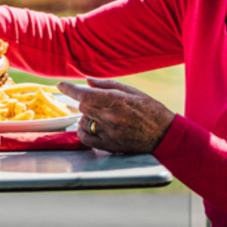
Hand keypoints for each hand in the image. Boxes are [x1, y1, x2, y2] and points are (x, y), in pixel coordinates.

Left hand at [57, 78, 175, 153]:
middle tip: (97, 102)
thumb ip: (107, 85)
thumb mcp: (131, 91)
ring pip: (83, 120)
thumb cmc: (150, 110)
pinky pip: (86, 138)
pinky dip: (83, 131)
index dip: (69, 89)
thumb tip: (87, 80)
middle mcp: (110, 117)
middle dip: (85, 102)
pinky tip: (90, 127)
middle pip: (83, 106)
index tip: (60, 85)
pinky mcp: (109, 145)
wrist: (165, 134)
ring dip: (87, 116)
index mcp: (116, 101)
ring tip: (101, 116)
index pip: (84, 94)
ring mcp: (109, 132)